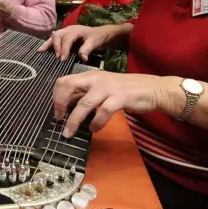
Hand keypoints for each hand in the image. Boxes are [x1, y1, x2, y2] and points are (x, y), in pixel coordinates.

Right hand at [39, 25, 121, 61]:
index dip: (64, 49)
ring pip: (53, 36)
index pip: (67, 39)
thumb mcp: (94, 43)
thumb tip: (82, 58)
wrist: (99, 33)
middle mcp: (68, 29)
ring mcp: (65, 32)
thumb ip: (87, 49)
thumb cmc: (96, 37)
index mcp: (75, 30)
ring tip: (40, 52)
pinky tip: (40, 50)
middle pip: (58, 36)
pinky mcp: (63, 36)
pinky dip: (47, 44)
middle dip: (56, 47)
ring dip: (48, 44)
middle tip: (57, 58)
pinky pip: (53, 39)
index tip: (62, 59)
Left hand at [53, 70, 171, 137]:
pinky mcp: (120, 97)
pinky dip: (96, 122)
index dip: (56, 97)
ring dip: (74, 120)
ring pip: (84, 102)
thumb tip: (65, 107)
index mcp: (89, 76)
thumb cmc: (124, 90)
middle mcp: (95, 79)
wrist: (151, 89)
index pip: (64, 81)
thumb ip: (84, 95)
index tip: (57, 112)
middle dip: (59, 104)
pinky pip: (103, 111)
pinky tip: (93, 129)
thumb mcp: (101, 89)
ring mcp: (108, 87)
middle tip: (59, 120)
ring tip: (69, 132)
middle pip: (68, 85)